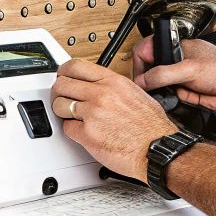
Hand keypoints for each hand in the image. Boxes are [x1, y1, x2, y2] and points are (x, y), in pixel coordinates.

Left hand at [50, 58, 179, 180]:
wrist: (157, 150)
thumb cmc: (152, 127)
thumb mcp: (136, 94)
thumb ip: (113, 87)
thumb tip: (98, 85)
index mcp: (113, 81)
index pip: (76, 66)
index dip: (63, 71)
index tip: (62, 76)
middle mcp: (101, 94)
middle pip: (62, 84)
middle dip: (59, 92)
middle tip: (62, 98)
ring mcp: (93, 113)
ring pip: (59, 105)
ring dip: (62, 112)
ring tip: (73, 117)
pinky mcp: (87, 134)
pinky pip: (66, 128)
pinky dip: (72, 131)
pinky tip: (84, 132)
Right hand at [132, 38, 215, 111]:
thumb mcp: (189, 69)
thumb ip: (163, 74)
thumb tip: (143, 80)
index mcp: (177, 47)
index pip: (147, 49)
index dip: (139, 63)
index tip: (139, 77)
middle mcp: (176, 60)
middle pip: (150, 68)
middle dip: (149, 79)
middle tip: (150, 87)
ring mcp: (179, 76)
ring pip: (158, 84)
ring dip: (160, 91)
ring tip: (170, 92)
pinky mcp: (184, 90)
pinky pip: (169, 96)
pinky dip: (171, 99)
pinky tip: (181, 97)